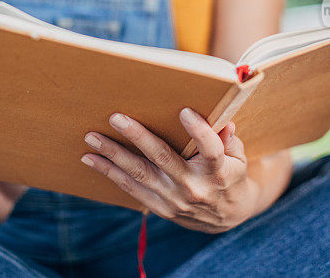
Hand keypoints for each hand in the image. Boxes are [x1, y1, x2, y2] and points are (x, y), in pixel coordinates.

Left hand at [81, 109, 260, 232]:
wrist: (227, 216)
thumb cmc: (230, 174)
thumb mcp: (237, 156)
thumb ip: (227, 139)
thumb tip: (223, 121)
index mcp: (219, 171)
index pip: (211, 150)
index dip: (199, 132)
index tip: (185, 111)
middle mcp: (194, 187)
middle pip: (163, 159)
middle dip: (138, 137)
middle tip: (117, 118)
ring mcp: (174, 200)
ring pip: (140, 175)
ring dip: (114, 155)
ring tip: (92, 138)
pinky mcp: (160, 208)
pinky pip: (131, 188)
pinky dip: (110, 173)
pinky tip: (92, 158)